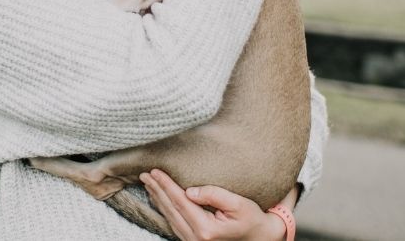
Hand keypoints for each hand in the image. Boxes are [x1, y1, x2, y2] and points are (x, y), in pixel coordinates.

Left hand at [140, 169, 293, 240]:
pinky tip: (159, 199)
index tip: (155, 171)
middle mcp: (195, 238)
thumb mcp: (238, 204)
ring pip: (169, 217)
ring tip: (148, 183)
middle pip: (171, 209)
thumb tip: (190, 190)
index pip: (180, 202)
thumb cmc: (251, 219)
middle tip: (145, 174)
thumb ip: (214, 195)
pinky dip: (165, 209)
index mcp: (205, 229)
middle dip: (157, 190)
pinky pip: (174, 223)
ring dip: (158, 199)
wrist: (260, 238)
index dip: (166, 185)